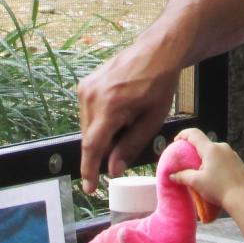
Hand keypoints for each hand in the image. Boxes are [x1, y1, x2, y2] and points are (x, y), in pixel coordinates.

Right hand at [77, 42, 178, 193]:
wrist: (156, 53)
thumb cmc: (159, 86)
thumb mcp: (151, 120)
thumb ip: (130, 146)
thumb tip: (113, 170)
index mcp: (110, 107)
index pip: (92, 147)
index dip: (89, 170)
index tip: (90, 189)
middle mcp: (92, 97)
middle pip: (89, 138)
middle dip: (104, 148)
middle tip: (127, 138)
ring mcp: (85, 88)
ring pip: (87, 127)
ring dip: (102, 133)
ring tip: (126, 120)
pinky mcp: (84, 84)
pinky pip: (87, 113)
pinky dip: (99, 121)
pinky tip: (118, 112)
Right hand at [168, 129, 243, 211]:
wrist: (243, 199)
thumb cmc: (218, 188)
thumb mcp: (197, 182)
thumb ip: (182, 176)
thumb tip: (172, 175)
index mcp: (211, 149)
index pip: (194, 133)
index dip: (183, 134)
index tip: (177, 142)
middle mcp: (222, 147)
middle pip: (204, 143)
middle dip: (195, 151)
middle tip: (188, 162)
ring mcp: (232, 154)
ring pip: (214, 151)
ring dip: (206, 158)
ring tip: (202, 172)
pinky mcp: (238, 162)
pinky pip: (223, 158)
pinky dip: (216, 163)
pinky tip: (215, 176)